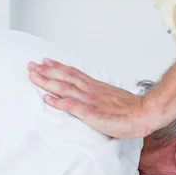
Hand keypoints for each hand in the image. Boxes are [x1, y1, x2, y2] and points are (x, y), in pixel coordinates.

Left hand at [28, 58, 153, 138]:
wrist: (144, 113)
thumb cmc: (131, 109)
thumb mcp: (114, 98)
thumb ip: (102, 96)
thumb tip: (95, 97)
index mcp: (96, 86)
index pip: (73, 72)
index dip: (58, 66)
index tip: (46, 61)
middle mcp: (90, 90)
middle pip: (64, 76)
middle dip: (46, 70)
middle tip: (31, 64)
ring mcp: (90, 100)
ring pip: (64, 87)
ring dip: (47, 81)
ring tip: (32, 75)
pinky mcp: (90, 113)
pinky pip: (71, 105)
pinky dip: (57, 101)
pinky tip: (46, 98)